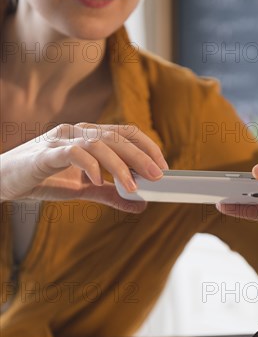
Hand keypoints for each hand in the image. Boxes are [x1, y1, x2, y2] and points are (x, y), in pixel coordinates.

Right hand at [0, 123, 168, 211]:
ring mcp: (60, 140)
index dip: (146, 146)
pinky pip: (73, 152)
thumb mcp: (82, 190)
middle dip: (140, 156)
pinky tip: (97, 181)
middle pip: (116, 137)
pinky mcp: (45, 153)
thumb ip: (110, 194)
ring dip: (119, 165)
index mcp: (87, 136)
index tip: (162, 165)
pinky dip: (89, 165)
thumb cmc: (42, 180)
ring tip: (132, 186)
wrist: (3, 182)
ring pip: (98, 143)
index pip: (124, 132)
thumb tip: (140, 205)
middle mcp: (76, 132)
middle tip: (157, 176)